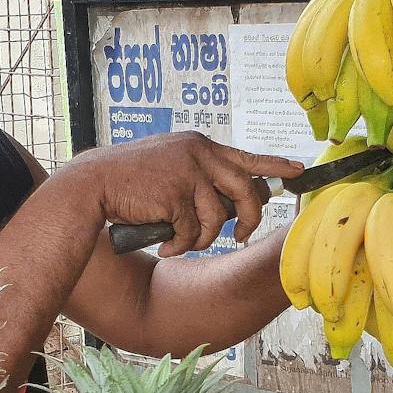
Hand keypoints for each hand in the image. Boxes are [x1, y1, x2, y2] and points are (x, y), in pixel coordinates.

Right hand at [62, 132, 302, 256]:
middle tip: (241, 235)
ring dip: (201, 239)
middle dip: (248, 220)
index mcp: (199, 146)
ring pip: (217, 219)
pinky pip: (192, 233)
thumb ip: (198, 176)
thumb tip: (229, 203)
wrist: (93, 184)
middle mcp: (199, 154)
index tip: (298, 171)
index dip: (275, 166)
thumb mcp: (169, 167)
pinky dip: (179, 246)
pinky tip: (163, 245)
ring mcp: (188, 172)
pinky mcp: (176, 194)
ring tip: (179, 242)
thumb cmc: (128, 181)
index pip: (246, 157)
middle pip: (245, 191)